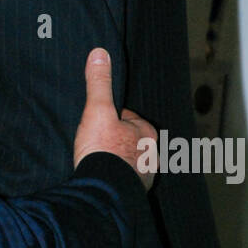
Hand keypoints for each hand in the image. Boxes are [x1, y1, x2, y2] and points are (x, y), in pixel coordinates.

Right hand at [73, 48, 157, 191]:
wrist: (103, 192)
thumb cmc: (104, 150)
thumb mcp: (97, 110)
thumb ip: (99, 83)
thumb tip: (100, 53)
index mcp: (146, 132)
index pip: (128, 118)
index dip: (111, 117)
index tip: (98, 121)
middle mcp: (151, 154)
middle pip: (130, 140)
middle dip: (117, 140)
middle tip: (96, 142)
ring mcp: (144, 176)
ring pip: (130, 162)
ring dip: (117, 161)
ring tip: (99, 162)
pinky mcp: (134, 194)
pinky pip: (125, 181)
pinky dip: (116, 179)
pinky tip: (102, 180)